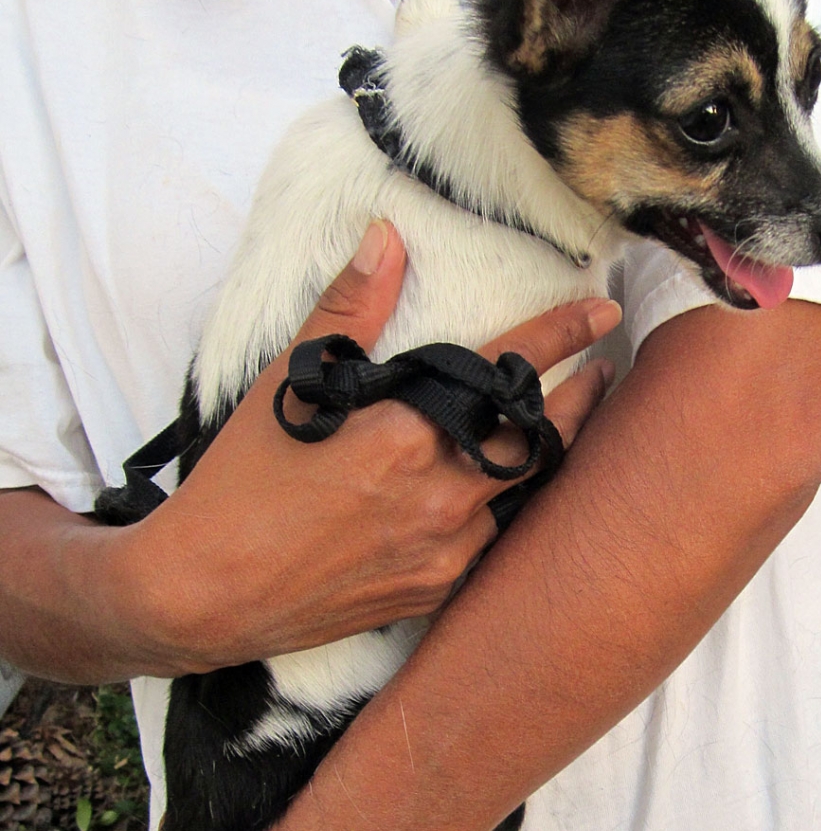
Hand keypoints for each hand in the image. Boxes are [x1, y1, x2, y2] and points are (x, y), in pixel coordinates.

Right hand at [116, 221, 619, 673]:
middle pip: (539, 438)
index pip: (505, 370)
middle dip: (579, 400)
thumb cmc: (242, 482)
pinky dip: (501, 507)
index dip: (560, 335)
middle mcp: (439, 497)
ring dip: (545, 454)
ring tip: (560, 424)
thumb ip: (347, 310)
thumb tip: (386, 237)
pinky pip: (489, 541)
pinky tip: (497, 490)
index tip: (601, 312)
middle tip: (601, 372)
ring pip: (521, 494)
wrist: (209, 593)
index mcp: (406, 435)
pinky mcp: (434, 590)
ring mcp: (443, 551)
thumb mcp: (289, 385)